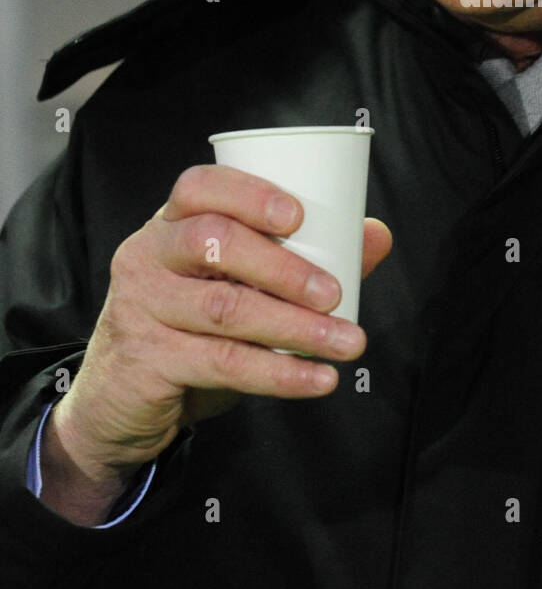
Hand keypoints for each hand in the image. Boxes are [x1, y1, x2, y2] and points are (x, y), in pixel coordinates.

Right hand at [40, 164, 391, 521]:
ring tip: (347, 342)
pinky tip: (318, 379)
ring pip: (224, 308)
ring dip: (296, 327)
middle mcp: (149, 256)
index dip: (248, 194)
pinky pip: (221, 363)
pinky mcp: (146, 361)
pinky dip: (279, 372)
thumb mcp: (240, 287)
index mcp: (172, 224)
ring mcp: (142, 308)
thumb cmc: (191, 328)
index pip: (198, 188)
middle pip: (212, 242)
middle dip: (283, 266)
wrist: (119, 401)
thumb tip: (376, 235)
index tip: (299, 216)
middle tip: (335, 293)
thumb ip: (305, 259)